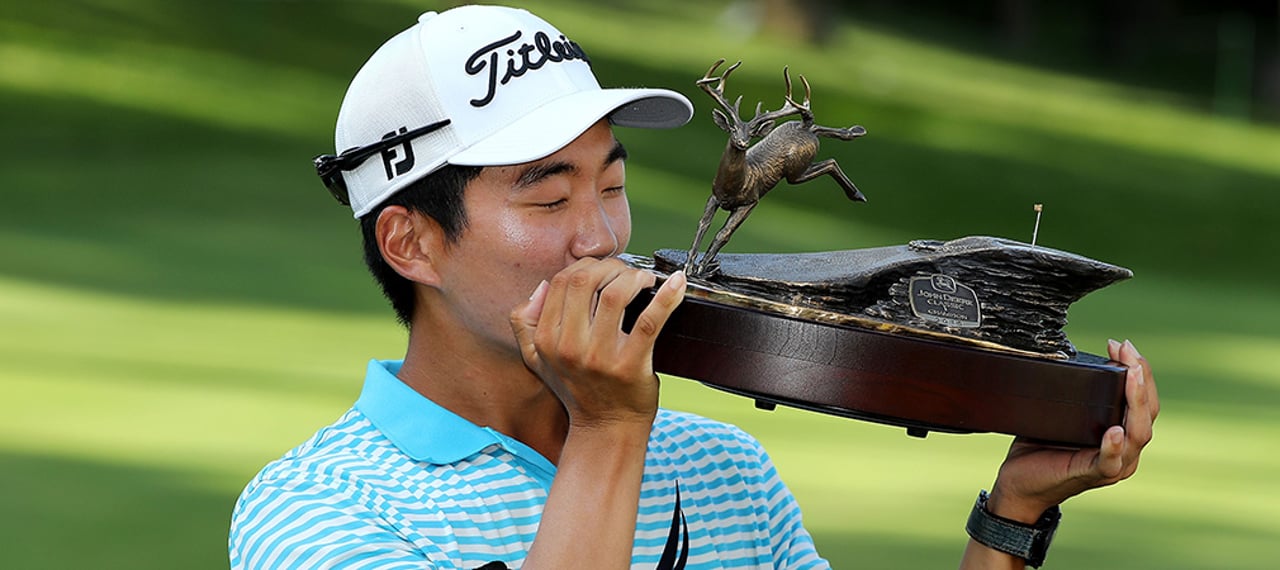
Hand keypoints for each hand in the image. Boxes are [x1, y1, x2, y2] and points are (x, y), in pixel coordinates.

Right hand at [509, 258, 686, 429]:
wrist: (607, 429)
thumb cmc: (578, 390)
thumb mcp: (538, 360)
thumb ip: (525, 323)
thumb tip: (541, 288)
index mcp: (547, 340)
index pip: (563, 282)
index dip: (587, 266)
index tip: (605, 270)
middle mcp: (569, 347)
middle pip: (586, 281)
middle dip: (610, 267)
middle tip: (626, 272)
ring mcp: (600, 357)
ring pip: (615, 295)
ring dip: (634, 277)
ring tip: (645, 280)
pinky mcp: (631, 366)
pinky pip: (649, 322)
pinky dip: (666, 298)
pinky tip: (676, 284)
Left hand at [986, 339, 1158, 521]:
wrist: (1020, 483)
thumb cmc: (1042, 446)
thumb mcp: (1062, 413)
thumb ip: (1075, 392)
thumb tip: (1069, 353)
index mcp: (1122, 433)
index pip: (1143, 400)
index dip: (1139, 371)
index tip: (1122, 345)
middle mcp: (1126, 450)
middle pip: (1147, 413)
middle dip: (1142, 378)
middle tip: (1128, 351)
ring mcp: (1114, 465)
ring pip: (1138, 434)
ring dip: (1135, 402)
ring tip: (1131, 376)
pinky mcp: (1093, 476)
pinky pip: (1110, 462)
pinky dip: (1114, 446)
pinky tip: (1115, 431)